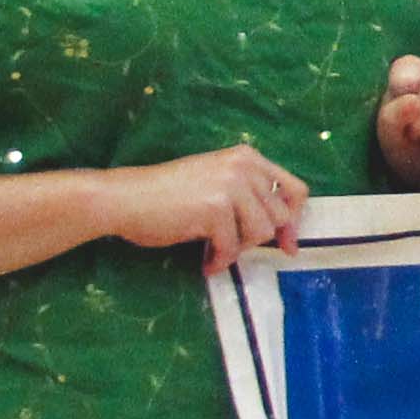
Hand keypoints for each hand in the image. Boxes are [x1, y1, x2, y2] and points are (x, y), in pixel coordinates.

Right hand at [105, 143, 311, 271]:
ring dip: (237, 248)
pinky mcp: (215, 209)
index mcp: (247, 157)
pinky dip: (219, 260)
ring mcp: (230, 186)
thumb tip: (285, 232)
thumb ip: (249, 195)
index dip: (295, 220)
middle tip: (231, 246)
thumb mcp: (216, 183)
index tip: (287, 244)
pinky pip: (233, 247)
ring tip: (214, 249)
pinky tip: (206, 260)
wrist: (124, 198)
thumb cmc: (167, 196)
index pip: (296, 190)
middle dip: (257, 239)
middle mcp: (244, 167)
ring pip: (261, 233)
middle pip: (279, 217)